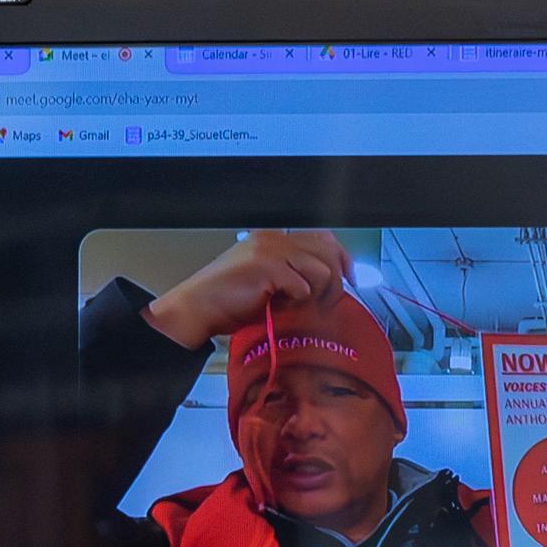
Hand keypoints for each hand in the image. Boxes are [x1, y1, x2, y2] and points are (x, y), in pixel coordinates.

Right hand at [144, 230, 353, 349]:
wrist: (196, 309)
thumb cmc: (226, 300)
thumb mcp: (265, 282)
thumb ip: (292, 275)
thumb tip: (326, 284)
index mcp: (274, 238)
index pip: (323, 238)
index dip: (342, 258)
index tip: (350, 279)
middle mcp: (274, 239)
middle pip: (328, 252)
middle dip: (335, 282)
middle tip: (327, 303)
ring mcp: (270, 251)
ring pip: (322, 270)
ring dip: (318, 295)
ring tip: (302, 308)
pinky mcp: (266, 268)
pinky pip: (303, 286)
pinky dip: (298, 301)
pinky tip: (283, 307)